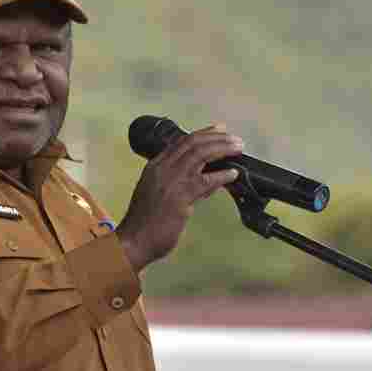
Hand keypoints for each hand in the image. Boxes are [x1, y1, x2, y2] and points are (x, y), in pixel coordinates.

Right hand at [115, 123, 243, 272]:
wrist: (133, 241)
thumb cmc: (145, 223)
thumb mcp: (159, 195)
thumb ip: (182, 185)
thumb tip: (209, 180)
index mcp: (155, 166)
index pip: (182, 142)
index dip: (203, 133)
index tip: (219, 129)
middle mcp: (162, 169)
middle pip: (193, 143)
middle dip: (217, 138)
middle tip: (235, 139)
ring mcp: (171, 182)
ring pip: (201, 155)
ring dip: (223, 148)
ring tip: (238, 148)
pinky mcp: (180, 198)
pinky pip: (206, 181)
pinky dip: (222, 175)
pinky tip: (233, 174)